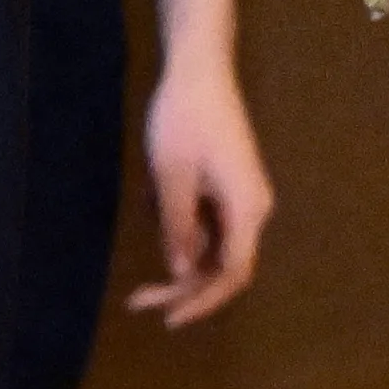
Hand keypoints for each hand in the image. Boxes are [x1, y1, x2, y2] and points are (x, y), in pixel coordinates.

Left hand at [128, 53, 273, 326]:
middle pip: (221, 266)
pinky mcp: (225, 186)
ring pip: (211, 245)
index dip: (203, 302)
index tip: (169, 318)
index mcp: (247, 209)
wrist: (198, 70)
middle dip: (181, 287)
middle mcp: (251, 209)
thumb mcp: (171, 176)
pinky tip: (151, 196)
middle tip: (137, 301)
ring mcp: (239, 197)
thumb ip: (177, 227)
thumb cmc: (184, 119)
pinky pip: (204, 221)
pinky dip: (177, 223)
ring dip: (176, 253)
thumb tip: (181, 273)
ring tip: (142, 228)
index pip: (232, 274)